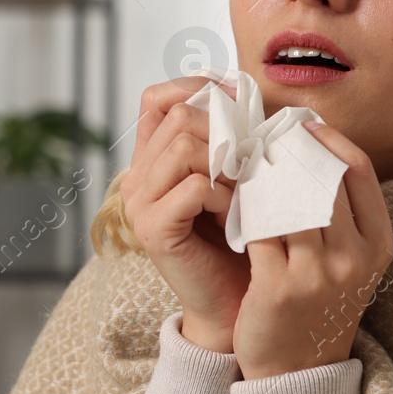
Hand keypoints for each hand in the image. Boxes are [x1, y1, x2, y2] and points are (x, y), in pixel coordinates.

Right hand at [119, 77, 247, 352]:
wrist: (236, 304)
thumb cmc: (243, 240)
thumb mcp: (236, 179)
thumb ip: (230, 140)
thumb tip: (244, 88)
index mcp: (153, 159)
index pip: (158, 97)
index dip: (198, 89)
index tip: (241, 99)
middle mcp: (138, 177)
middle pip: (178, 117)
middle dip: (226, 130)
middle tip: (254, 160)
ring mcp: (140, 203)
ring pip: (185, 148)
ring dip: (229, 164)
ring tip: (248, 192)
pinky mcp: (153, 229)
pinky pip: (192, 186)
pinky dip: (225, 195)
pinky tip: (239, 215)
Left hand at [232, 122, 392, 379]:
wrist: (299, 372)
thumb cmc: (319, 308)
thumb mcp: (349, 262)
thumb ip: (341, 214)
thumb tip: (313, 148)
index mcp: (378, 244)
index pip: (359, 169)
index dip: (328, 139)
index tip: (300, 125)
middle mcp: (354, 257)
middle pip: (321, 177)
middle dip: (288, 150)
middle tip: (260, 132)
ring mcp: (317, 274)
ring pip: (285, 198)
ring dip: (259, 174)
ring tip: (240, 159)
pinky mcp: (278, 287)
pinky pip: (255, 227)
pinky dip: (240, 206)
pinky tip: (228, 196)